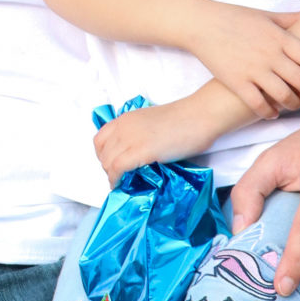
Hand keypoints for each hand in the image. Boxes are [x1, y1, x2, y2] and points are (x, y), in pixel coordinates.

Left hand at [95, 94, 222, 180]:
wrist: (199, 115)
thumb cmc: (185, 120)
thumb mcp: (152, 124)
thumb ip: (139, 135)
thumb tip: (136, 154)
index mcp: (126, 119)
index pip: (99, 139)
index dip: (103, 155)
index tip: (111, 165)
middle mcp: (123, 126)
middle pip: (102, 153)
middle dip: (108, 168)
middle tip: (119, 178)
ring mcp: (130, 138)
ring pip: (107, 162)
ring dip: (111, 175)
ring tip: (122, 183)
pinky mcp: (140, 150)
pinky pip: (117, 168)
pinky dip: (115, 179)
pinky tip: (121, 185)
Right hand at [185, 6, 299, 120]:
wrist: (201, 23)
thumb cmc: (234, 17)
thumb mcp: (265, 15)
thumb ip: (290, 18)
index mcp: (279, 38)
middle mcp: (270, 55)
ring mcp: (253, 70)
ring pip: (284, 96)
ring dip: (294, 104)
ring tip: (294, 104)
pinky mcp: (237, 82)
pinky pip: (258, 104)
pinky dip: (269, 112)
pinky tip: (272, 112)